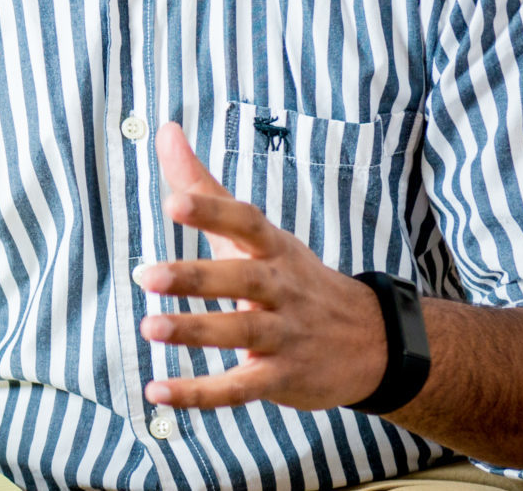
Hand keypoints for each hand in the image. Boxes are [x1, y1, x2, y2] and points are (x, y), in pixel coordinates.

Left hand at [133, 121, 387, 411]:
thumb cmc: (293, 278)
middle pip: (242, 279)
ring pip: (240, 333)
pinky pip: (239, 388)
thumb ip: (204, 185)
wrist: (374, 343)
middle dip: (197, 278)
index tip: (173, 201)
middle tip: (148, 276)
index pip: (245, 222)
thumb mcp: (256, 233)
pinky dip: (200, 393)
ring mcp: (285, 335)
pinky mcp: (282, 378)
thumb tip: (163, 128)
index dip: (211, 212)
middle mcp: (281, 289)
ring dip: (195, 332)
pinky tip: (157, 391)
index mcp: (272, 249)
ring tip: (149, 327)